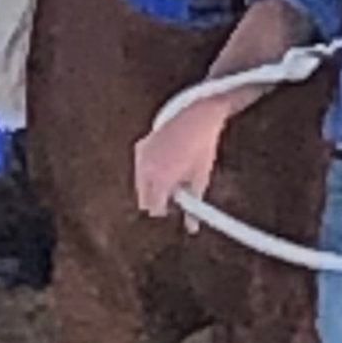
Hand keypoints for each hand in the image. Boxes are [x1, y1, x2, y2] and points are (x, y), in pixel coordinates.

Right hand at [133, 99, 231, 219]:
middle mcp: (146, 170)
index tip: (175, 208)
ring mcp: (141, 158)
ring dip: (153, 186)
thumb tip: (192, 227)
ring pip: (140, 185)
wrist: (197, 115)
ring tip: (174, 173)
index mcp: (161, 179)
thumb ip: (193, 205)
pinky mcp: (140, 148)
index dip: (165, 210)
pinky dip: (150, 170)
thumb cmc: (201, 147)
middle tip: (175, 193)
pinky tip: (167, 159)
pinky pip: (141, 168)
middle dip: (157, 201)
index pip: (153, 209)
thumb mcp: (200, 178)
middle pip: (143, 200)